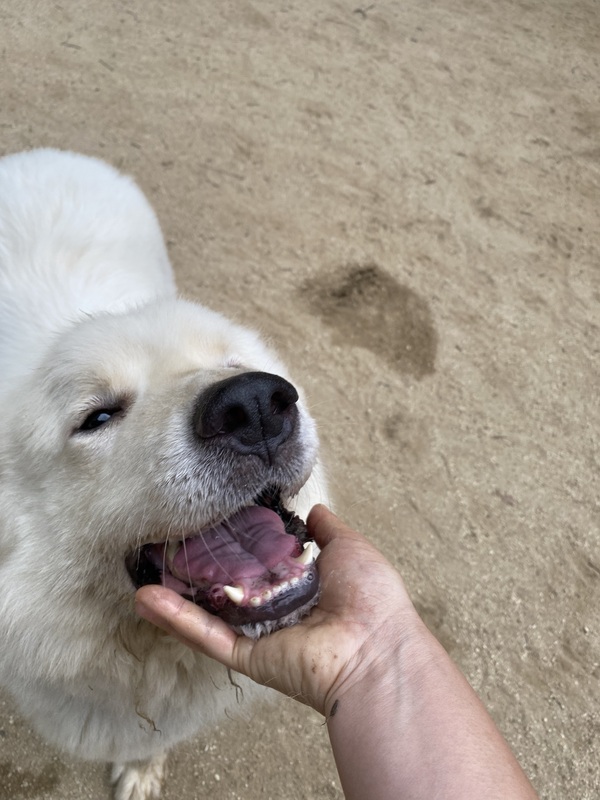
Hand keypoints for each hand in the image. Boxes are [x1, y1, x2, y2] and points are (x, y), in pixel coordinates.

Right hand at [135, 504, 421, 715]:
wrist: (376, 647)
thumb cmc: (371, 596)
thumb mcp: (349, 548)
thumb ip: (327, 529)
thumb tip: (314, 509)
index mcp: (302, 584)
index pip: (260, 562)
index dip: (235, 545)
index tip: (209, 524)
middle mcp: (278, 609)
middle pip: (229, 588)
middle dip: (197, 571)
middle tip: (165, 549)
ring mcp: (261, 634)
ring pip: (210, 613)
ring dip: (174, 599)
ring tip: (141, 577)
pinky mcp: (249, 656)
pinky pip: (209, 636)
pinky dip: (178, 620)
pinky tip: (147, 601)